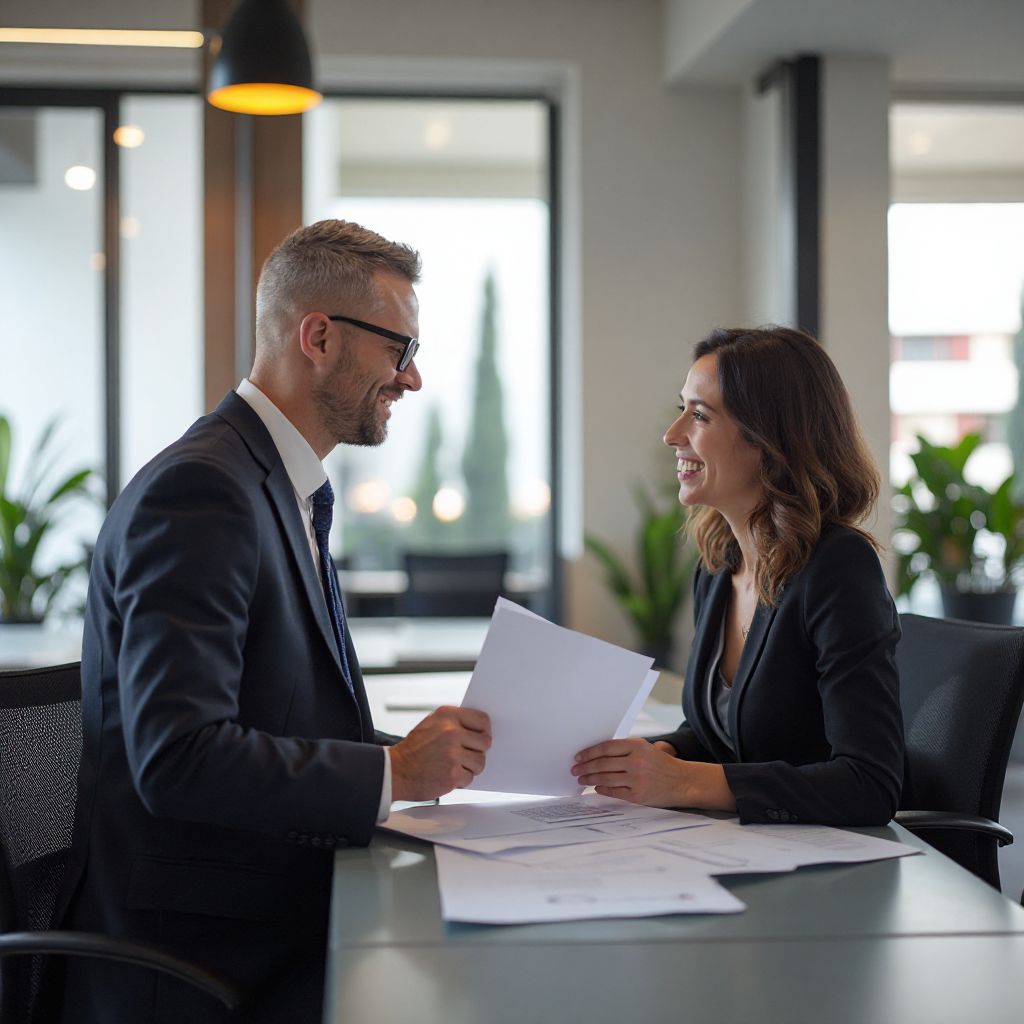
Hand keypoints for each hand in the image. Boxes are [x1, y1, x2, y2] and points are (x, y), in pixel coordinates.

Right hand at [390, 706, 490, 801]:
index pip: (482, 720)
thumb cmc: (413, 750)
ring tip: (454, 766)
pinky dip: (460, 780)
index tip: (480, 737)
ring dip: (470, 767)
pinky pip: (470, 777)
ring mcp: (452, 753)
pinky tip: (446, 775)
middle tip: (465, 755)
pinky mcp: (452, 774)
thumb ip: (454, 722)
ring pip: (480, 762)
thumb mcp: (431, 724)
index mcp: (447, 716)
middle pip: (485, 742)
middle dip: (477, 751)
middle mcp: (451, 731)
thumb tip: (478, 728)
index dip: (484, 731)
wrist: (394, 771)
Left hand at [571, 738, 735, 811]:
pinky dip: (602, 789)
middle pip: (602, 763)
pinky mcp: (638, 795)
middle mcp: (636, 761)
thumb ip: (624, 749)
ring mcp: (637, 779)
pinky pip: (614, 791)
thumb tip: (596, 754)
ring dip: (590, 779)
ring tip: (581, 779)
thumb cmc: (660, 764)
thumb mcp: (645, 749)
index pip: (606, 747)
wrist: (683, 781)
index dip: (589, 752)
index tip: (578, 757)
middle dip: (585, 767)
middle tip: (575, 770)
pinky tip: (596, 787)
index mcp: (636, 745)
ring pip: (605, 778)